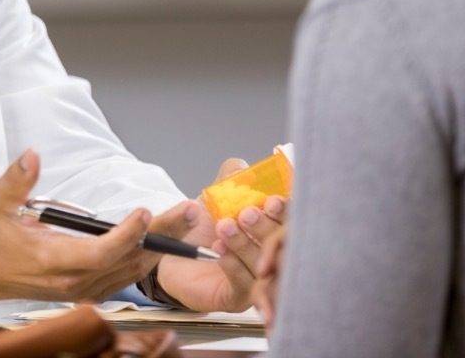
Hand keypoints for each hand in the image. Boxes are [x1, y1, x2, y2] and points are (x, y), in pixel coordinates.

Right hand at [0, 150, 173, 307]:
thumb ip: (18, 179)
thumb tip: (32, 156)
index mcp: (53, 259)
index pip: (100, 253)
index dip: (126, 235)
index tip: (143, 212)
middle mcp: (72, 281)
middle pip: (127, 261)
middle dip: (161, 236)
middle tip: (187, 211)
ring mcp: (82, 290)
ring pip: (132, 271)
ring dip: (160, 246)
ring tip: (184, 220)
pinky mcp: (88, 291)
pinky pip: (125, 276)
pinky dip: (146, 257)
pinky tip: (164, 239)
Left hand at [155, 158, 286, 311]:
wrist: (172, 254)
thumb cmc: (201, 226)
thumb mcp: (216, 196)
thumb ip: (231, 178)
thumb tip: (243, 168)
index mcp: (273, 229)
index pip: (292, 221)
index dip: (286, 212)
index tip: (272, 201)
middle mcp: (272, 256)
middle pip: (284, 246)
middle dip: (266, 227)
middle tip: (246, 214)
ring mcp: (259, 279)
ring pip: (265, 267)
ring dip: (245, 244)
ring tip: (224, 228)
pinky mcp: (239, 298)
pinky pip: (245, 285)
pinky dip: (233, 266)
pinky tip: (219, 251)